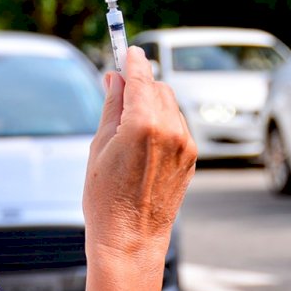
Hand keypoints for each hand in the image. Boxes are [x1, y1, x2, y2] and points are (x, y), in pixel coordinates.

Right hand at [83, 46, 196, 290]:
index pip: (140, 76)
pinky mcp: (191, 158)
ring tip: (128, 121)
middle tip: (118, 86)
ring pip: (170, 104)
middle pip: (157, 87)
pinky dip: (162, 120)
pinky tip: (143, 139)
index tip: (128, 49)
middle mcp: (171, 130)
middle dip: (140, 82)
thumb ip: (111, 105)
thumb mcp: (99, 145)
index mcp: (144, 124)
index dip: (132, 59)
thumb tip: (114, 77)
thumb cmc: (106, 198)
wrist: (130, 240)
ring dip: (151, 101)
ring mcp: (185, 144)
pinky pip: (178, 125)